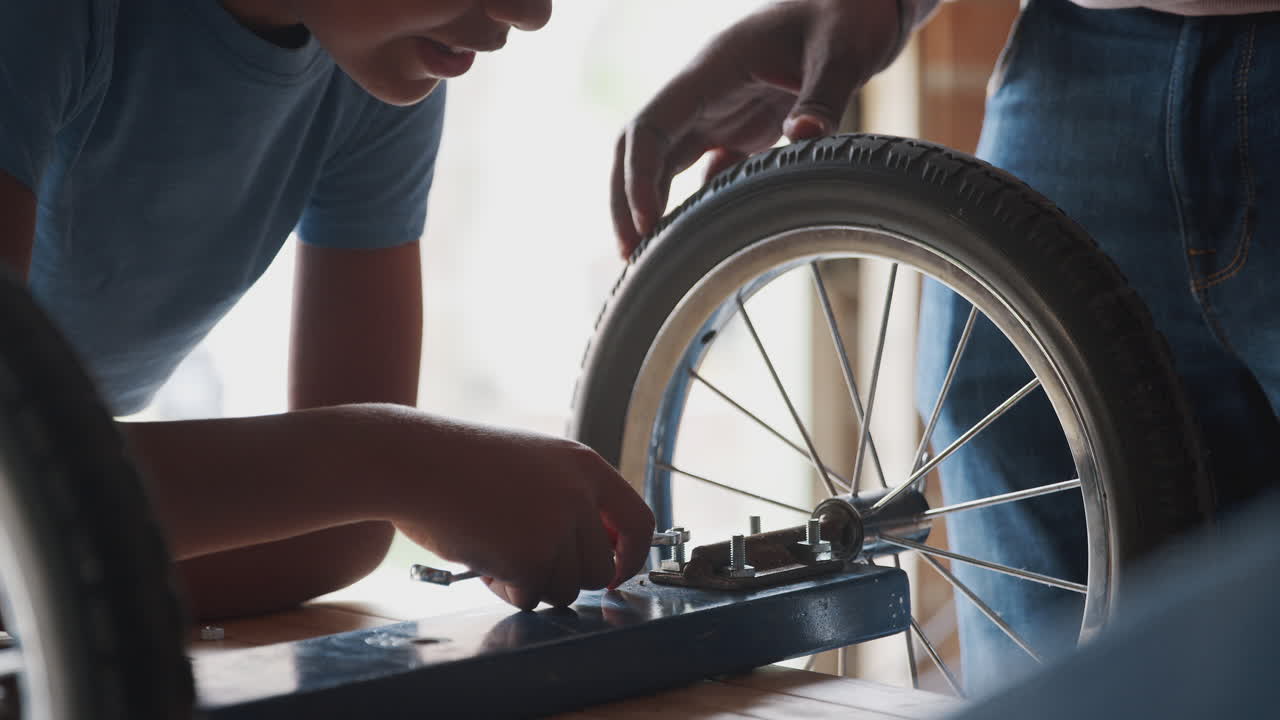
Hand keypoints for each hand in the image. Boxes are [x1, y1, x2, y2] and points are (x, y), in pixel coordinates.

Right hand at [382, 409, 654, 609]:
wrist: (414, 461)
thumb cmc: (464, 467)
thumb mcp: (535, 465)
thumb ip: (571, 501)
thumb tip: (603, 558)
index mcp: (586, 466)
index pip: (639, 521)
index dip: (632, 555)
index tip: (616, 574)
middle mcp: (579, 495)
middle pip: (599, 569)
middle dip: (566, 575)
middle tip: (525, 558)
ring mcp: (557, 527)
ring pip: (566, 589)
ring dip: (532, 583)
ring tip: (496, 548)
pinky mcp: (531, 558)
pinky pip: (532, 598)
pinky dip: (507, 590)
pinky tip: (483, 557)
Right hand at [612, 0, 905, 257]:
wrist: (862, 5)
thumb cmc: (849, 15)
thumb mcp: (841, 51)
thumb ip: (823, 94)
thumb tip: (804, 134)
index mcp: (713, 68)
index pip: (652, 124)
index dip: (639, 176)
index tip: (646, 224)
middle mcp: (704, 91)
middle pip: (641, 147)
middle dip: (626, 198)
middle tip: (630, 254)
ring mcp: (719, 110)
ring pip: (663, 160)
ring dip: (650, 204)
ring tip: (649, 258)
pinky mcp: (740, 128)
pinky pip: (702, 169)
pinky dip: (691, 203)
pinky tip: (694, 241)